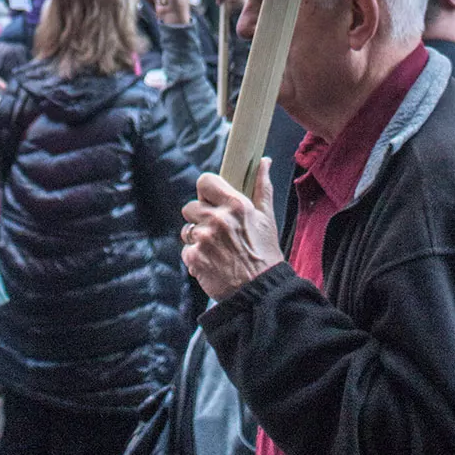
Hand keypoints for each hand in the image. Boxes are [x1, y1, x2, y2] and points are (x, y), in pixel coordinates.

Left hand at [181, 159, 282, 300]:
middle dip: (200, 218)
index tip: (211, 201)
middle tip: (216, 231)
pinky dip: (196, 258)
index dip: (206, 192)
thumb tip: (264, 161)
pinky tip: (212, 264)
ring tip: (216, 250)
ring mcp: (204, 239)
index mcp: (236, 205)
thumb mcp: (267, 218)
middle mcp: (218, 219)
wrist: (261, 293)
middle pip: (190, 206)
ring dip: (197, 239)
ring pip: (187, 230)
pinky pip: (186, 251)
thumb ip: (262, 187)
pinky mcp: (194, 258)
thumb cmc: (266, 255)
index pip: (204, 181)